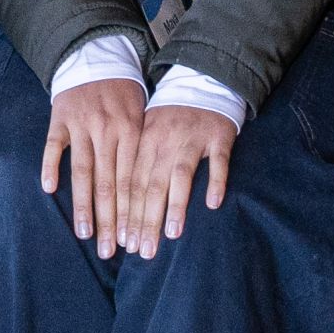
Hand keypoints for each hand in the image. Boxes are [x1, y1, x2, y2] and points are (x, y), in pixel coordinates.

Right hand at [43, 77, 150, 257]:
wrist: (97, 56)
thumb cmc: (125, 94)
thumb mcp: (145, 114)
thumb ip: (145, 149)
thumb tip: (156, 192)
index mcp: (132, 131)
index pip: (132, 180)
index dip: (131, 212)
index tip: (132, 240)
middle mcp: (108, 130)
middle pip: (109, 183)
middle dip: (110, 220)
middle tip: (111, 250)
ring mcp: (82, 124)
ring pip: (83, 170)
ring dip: (83, 205)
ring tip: (85, 233)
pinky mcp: (60, 118)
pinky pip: (53, 145)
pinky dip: (50, 165)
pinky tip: (48, 189)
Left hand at [127, 97, 238, 254]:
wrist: (201, 81)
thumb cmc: (169, 118)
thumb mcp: (145, 133)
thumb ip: (134, 165)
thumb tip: (115, 207)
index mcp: (142, 142)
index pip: (130, 183)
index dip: (126, 214)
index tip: (123, 242)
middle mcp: (164, 141)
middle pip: (151, 185)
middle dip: (145, 220)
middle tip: (142, 250)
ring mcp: (192, 138)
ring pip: (180, 175)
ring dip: (176, 205)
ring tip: (172, 234)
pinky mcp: (218, 136)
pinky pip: (218, 161)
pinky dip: (216, 181)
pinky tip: (213, 204)